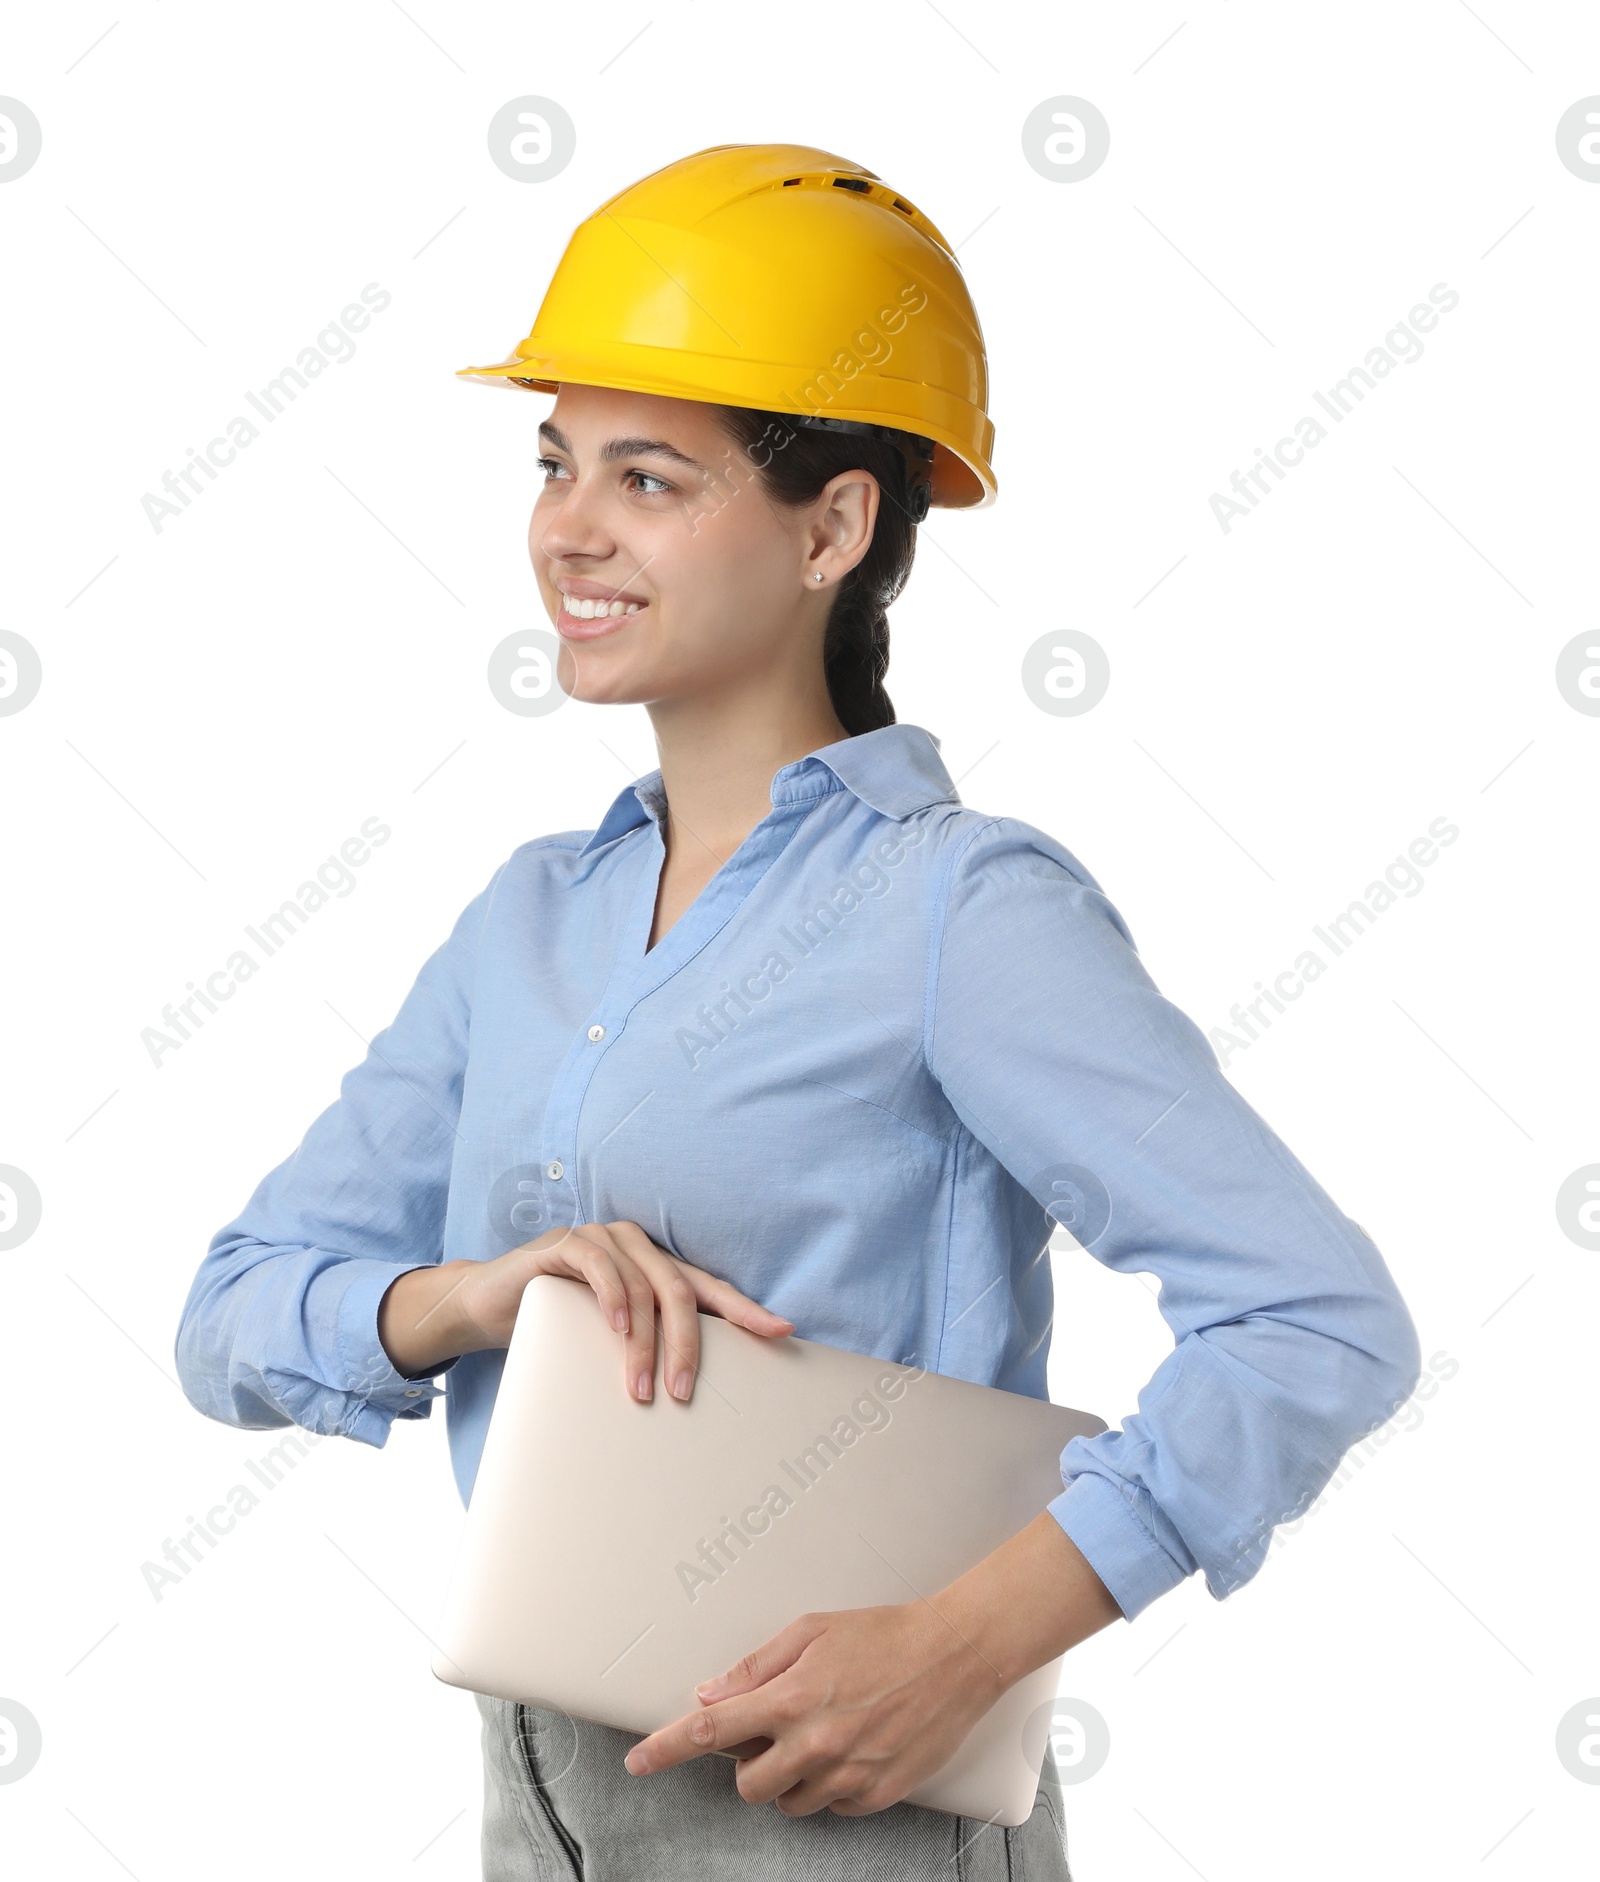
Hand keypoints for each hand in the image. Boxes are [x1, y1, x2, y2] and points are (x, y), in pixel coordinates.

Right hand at [377, 1221, 792, 1397]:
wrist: (490, 1304)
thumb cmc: (557, 1325)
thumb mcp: (610, 1339)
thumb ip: (647, 1345)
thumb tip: (691, 1393)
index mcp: (657, 1267)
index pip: (710, 1289)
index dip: (746, 1311)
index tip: (782, 1333)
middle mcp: (638, 1246)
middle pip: (680, 1291)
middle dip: (686, 1345)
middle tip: (683, 1392)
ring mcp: (603, 1238)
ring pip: (641, 1288)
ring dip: (643, 1342)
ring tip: (642, 1386)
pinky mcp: (567, 1242)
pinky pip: (599, 1265)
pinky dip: (612, 1297)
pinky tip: (617, 1328)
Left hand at [622, 1511, 1122, 1814]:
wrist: (956, 1654)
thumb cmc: (884, 1634)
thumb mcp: (811, 1631)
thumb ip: (756, 1667)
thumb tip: (710, 1695)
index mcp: (791, 1697)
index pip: (709, 1732)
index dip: (666, 1749)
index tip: (638, 1762)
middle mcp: (815, 1743)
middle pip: (747, 1784)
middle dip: (748, 1763)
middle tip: (774, 1729)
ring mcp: (848, 1774)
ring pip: (788, 1801)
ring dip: (789, 1775)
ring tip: (820, 1732)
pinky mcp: (877, 1794)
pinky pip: (832, 1806)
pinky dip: (830, 1784)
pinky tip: (850, 1747)